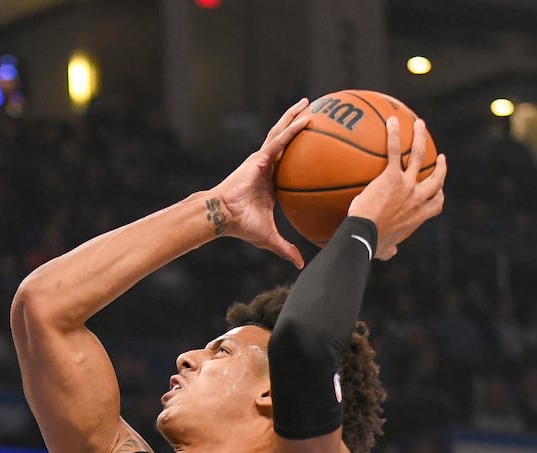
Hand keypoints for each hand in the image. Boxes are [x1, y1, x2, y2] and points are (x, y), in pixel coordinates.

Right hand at [212, 98, 310, 268]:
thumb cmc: (241, 226)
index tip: (313, 146)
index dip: (299, 154)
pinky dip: (292, 129)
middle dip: (296, 126)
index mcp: (270, 182)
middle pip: (285, 142)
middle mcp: (266, 167)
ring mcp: (262, 160)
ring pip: (282, 134)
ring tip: (308, 103)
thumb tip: (301, 265)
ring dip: (294, 118)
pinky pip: (280, 140)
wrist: (223, 217)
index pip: (288, 164)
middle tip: (312, 112)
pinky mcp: (259, 158)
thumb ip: (286, 248)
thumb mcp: (270, 237)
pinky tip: (306, 118)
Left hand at [347, 116, 446, 259]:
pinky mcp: (391, 177)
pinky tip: (391, 121)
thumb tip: (390, 253)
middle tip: (440, 157)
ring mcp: (406, 185)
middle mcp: (417, 198)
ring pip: (420, 156)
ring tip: (418, 124)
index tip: (439, 190)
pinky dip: (394, 135)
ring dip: (420, 138)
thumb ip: (390, 249)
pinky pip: (395, 151)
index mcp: (417, 216)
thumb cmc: (371, 245)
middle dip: (441, 167)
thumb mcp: (385, 249)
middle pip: (436, 179)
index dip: (440, 195)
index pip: (436, 204)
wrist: (364, 236)